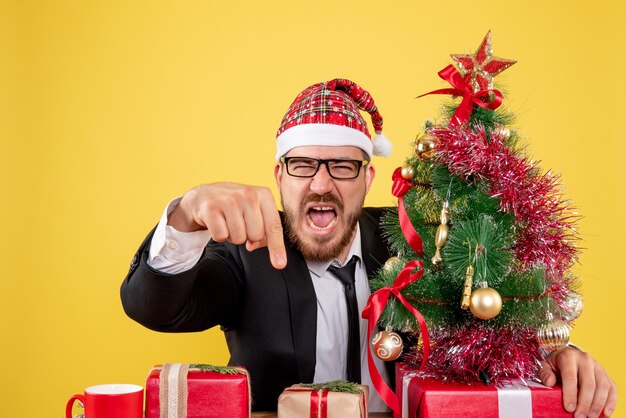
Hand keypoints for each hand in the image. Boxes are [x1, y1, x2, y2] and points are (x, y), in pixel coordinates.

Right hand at [168, 182, 286, 268]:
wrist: (204, 195)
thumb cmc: (234, 206)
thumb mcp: (254, 211)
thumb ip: (264, 229)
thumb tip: (254, 246)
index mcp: (264, 194)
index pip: (274, 226)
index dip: (277, 247)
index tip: (280, 264)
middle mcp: (248, 194)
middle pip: (256, 235)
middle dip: (247, 235)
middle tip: (238, 222)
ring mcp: (229, 200)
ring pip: (239, 238)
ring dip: (232, 235)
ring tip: (227, 221)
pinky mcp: (211, 207)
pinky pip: (221, 236)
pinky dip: (218, 234)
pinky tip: (217, 222)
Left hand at [539, 346, 616, 416]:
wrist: (568, 355)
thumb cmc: (556, 363)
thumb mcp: (546, 365)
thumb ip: (545, 373)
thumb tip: (549, 382)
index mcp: (568, 357)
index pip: (570, 377)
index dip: (570, 394)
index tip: (569, 408)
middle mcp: (585, 359)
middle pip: (588, 383)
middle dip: (585, 403)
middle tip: (579, 417)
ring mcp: (597, 366)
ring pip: (602, 386)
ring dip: (598, 404)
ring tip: (591, 417)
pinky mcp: (606, 374)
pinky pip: (612, 388)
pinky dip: (611, 402)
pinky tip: (606, 413)